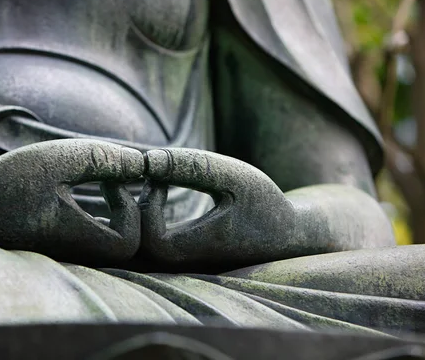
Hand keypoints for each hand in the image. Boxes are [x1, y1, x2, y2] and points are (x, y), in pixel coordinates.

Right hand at [0, 139, 143, 263]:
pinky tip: (95, 189)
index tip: (112, 183)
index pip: (129, 243)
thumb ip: (102, 159)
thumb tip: (143, 164)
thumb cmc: (8, 183)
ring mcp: (73, 252)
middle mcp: (77, 253)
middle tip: (120, 180)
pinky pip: (101, 237)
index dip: (131, 212)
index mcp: (74, 237)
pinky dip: (109, 214)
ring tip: (109, 181)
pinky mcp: (68, 246)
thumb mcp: (56, 159)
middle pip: (128, 246)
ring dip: (121, 211)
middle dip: (134, 211)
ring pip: (115, 241)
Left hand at [139, 148, 296, 268]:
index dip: (147, 205)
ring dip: (140, 211)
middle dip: (137, 207)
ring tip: (156, 179)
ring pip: (140, 247)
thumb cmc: (265, 203)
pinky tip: (161, 186)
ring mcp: (183, 265)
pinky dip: (147, 216)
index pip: (148, 239)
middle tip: (152, 175)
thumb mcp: (234, 176)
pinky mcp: (182, 258)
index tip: (162, 178)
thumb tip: (148, 159)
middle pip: (137, 247)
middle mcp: (186, 264)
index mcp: (199, 249)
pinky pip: (150, 243)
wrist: (288, 234)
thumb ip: (192, 167)